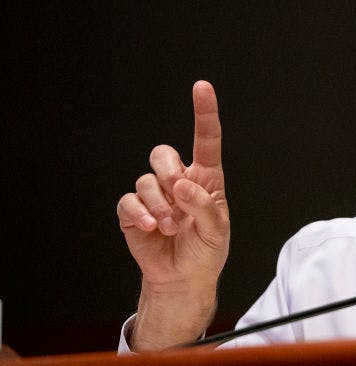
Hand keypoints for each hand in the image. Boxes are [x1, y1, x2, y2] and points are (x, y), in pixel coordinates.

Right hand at [116, 80, 229, 349]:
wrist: (183, 277)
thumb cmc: (205, 251)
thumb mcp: (217, 231)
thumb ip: (204, 206)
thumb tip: (183, 184)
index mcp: (206, 180)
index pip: (206, 141)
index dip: (203, 113)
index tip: (202, 87)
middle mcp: (178, 182)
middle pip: (163, 154)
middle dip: (168, 171)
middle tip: (179, 196)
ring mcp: (154, 195)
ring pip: (146, 180)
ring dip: (160, 205)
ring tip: (172, 227)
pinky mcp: (134, 211)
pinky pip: (129, 200)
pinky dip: (141, 213)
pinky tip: (153, 227)